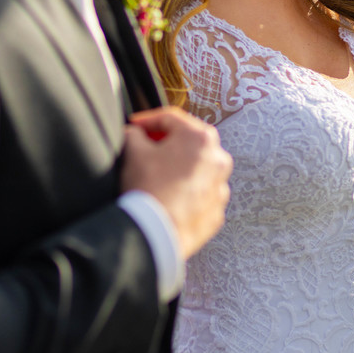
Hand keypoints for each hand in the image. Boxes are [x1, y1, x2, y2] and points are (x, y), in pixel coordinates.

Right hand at [121, 107, 231, 259]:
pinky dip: (187, 191)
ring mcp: (220, 187)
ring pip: (198, 167)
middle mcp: (218, 159)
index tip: (134, 126)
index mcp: (200, 138)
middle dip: (167, 142)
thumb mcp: (133, 151)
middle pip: (189, 141)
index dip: (147, 119)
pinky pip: (201, 192)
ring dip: (179, 166)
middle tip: (146, 147)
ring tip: (158, 174)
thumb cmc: (148, 188)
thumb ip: (134, 133)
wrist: (156, 234)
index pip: (171, 118)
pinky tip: (168, 196)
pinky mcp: (217, 210)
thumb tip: (135, 133)